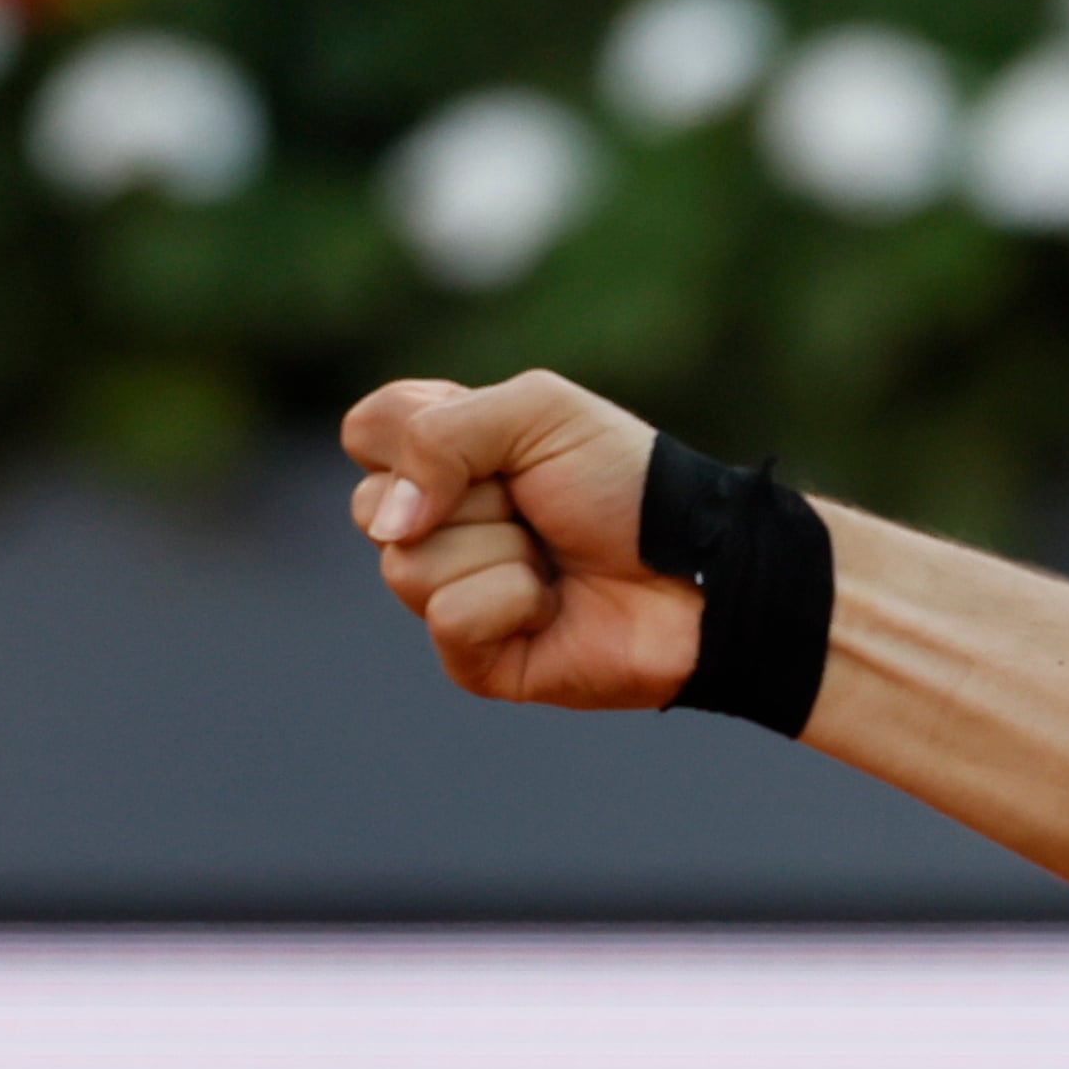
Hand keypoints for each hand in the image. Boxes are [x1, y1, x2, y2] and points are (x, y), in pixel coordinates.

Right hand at [341, 372, 701, 711]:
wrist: (698, 565)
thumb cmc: (625, 483)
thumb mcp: (541, 411)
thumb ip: (441, 434)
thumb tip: (390, 523)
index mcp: (447, 455)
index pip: (369, 430)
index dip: (423, 434)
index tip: (501, 443)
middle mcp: (435, 523)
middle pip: (372, 507)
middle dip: (472, 496)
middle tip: (536, 504)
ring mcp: (449, 591)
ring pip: (407, 566)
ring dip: (501, 549)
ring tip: (551, 556)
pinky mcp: (471, 656)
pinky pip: (451, 618)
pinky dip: (513, 601)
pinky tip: (553, 605)